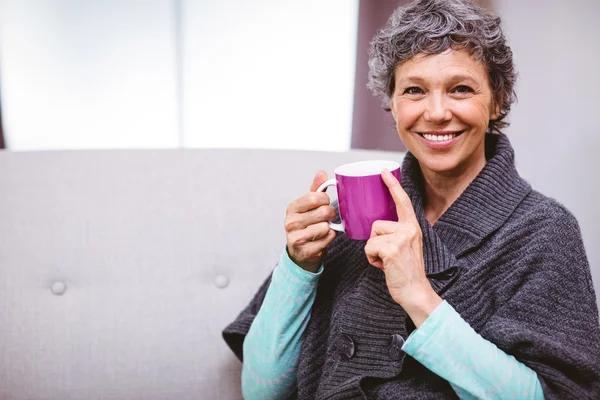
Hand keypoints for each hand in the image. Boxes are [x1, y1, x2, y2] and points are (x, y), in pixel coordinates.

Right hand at [285, 171, 336, 272]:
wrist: (300, 252)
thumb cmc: (306, 226)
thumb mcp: (308, 207)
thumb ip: (316, 190)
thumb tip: (321, 173)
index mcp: (292, 208)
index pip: (314, 197)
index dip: (325, 199)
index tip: (326, 202)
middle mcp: (291, 222)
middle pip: (322, 212)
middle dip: (331, 213)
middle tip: (329, 216)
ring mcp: (296, 238)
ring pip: (325, 227)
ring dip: (329, 227)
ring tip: (325, 228)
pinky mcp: (305, 251)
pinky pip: (327, 240)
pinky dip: (330, 238)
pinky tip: (324, 238)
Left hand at [364, 169, 441, 326]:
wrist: (415, 291)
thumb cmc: (407, 271)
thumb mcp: (407, 246)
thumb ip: (397, 233)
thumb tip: (378, 227)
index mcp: (413, 227)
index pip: (402, 201)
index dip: (392, 184)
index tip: (384, 171)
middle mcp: (409, 229)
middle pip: (377, 225)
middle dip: (376, 242)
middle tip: (389, 256)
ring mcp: (401, 238)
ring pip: (371, 237)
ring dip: (373, 251)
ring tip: (387, 261)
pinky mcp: (391, 249)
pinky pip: (369, 248)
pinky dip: (372, 259)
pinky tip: (384, 266)